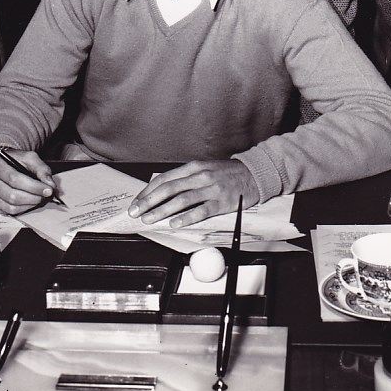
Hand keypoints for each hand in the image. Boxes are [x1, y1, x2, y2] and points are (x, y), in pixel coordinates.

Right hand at [0, 150, 57, 215]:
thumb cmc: (13, 160)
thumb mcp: (28, 158)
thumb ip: (41, 169)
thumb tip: (49, 184)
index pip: (14, 179)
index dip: (33, 186)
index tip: (48, 190)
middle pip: (12, 195)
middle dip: (33, 197)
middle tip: (44, 196)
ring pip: (10, 206)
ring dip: (28, 205)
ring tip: (37, 198)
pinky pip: (6, 212)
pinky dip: (21, 209)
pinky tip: (27, 202)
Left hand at [127, 160, 259, 227]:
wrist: (254, 173)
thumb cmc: (226, 173)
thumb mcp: (204, 169)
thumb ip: (185, 178)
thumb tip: (162, 190)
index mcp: (193, 167)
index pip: (164, 179)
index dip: (148, 191)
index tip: (137, 202)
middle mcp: (200, 176)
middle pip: (169, 189)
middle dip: (149, 201)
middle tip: (136, 212)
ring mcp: (210, 188)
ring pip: (181, 200)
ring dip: (162, 210)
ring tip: (149, 219)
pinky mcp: (221, 201)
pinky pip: (201, 210)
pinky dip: (186, 217)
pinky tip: (175, 223)